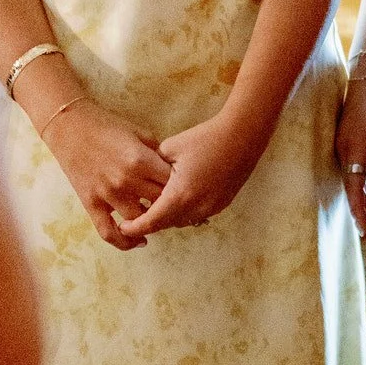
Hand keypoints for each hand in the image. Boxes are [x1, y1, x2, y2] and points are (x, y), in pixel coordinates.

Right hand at [43, 99, 173, 248]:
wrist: (70, 126)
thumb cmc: (107, 126)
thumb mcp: (140, 133)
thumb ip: (158, 154)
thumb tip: (175, 172)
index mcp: (141, 160)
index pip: (173, 184)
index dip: (183, 188)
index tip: (186, 190)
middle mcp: (127, 181)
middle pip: (160, 204)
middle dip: (171, 207)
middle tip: (177, 207)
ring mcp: (108, 194)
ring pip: (139, 222)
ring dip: (151, 223)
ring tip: (159, 219)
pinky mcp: (91, 204)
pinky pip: (108, 232)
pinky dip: (124, 242)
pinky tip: (139, 241)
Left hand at [120, 109, 267, 236]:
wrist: (242, 136)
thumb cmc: (205, 138)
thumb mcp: (169, 148)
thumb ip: (152, 168)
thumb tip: (143, 177)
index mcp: (179, 195)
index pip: (150, 221)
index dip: (134, 227)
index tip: (123, 227)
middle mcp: (196, 207)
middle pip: (165, 225)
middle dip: (150, 222)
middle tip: (135, 215)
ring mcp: (211, 208)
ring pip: (181, 221)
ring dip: (168, 217)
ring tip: (157, 204)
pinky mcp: (221, 205)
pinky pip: (196, 215)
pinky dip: (184, 211)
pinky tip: (180, 197)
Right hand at [336, 65, 365, 239]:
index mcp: (353, 149)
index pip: (354, 188)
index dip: (359, 209)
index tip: (363, 229)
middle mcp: (344, 151)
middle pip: (352, 188)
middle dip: (363, 210)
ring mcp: (343, 146)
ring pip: (353, 180)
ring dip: (365, 199)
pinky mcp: (347, 141)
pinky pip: (354, 170)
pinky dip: (363, 185)